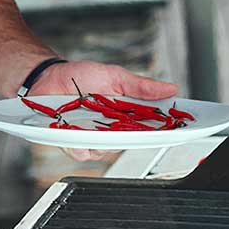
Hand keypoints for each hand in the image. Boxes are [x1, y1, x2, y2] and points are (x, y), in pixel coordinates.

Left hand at [31, 60, 178, 161]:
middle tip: (135, 126)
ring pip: (106, 150)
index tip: (180, 128)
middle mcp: (111, 130)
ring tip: (97, 123)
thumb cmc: (80, 77)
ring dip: (103, 139)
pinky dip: (80, 143)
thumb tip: (170, 88)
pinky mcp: (72, 143)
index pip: (151, 127)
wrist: (48, 77)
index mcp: (125, 115)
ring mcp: (92, 138)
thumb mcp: (114, 76)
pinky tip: (77, 132)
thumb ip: (140, 86)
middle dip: (135, 137)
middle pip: (131, 143)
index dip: (166, 130)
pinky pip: (82, 152)